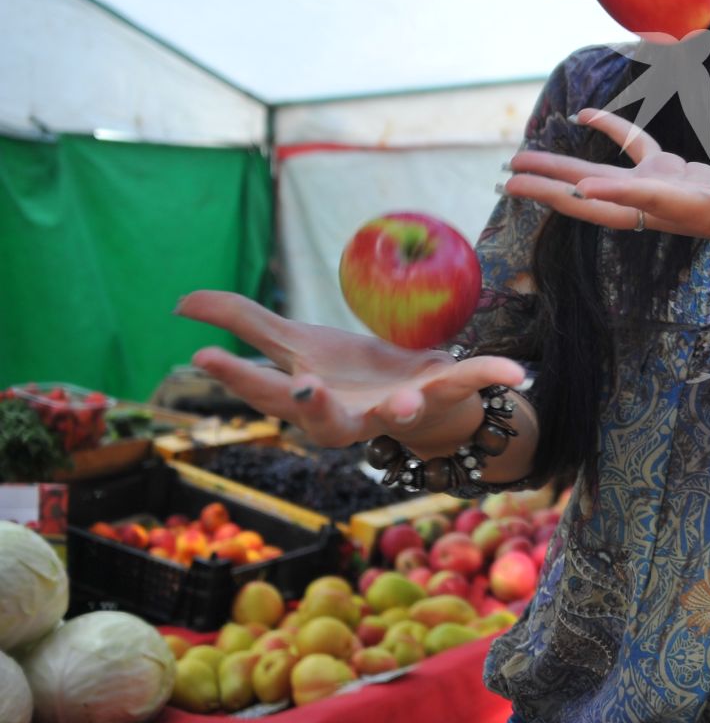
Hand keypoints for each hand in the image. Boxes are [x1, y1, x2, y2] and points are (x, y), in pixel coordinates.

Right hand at [176, 291, 524, 454]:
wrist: (419, 401)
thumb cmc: (349, 373)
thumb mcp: (295, 341)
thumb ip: (243, 321)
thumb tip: (179, 303)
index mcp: (312, 401)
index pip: (267, 390)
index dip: (237, 376)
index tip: (205, 355)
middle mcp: (353, 416)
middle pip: (326, 419)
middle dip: (311, 407)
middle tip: (302, 389)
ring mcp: (401, 409)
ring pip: (398, 414)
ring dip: (400, 410)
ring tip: (405, 403)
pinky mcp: (446, 391)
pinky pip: (472, 381)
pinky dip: (492, 373)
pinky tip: (516, 370)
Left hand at [505, 68, 709, 264]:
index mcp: (695, 206)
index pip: (653, 198)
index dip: (620, 192)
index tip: (583, 190)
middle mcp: (667, 205)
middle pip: (601, 203)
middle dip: (556, 193)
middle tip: (510, 182)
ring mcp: (663, 192)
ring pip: (601, 185)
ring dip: (559, 176)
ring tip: (515, 168)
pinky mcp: (668, 179)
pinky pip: (629, 154)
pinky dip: (608, 131)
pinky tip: (580, 116)